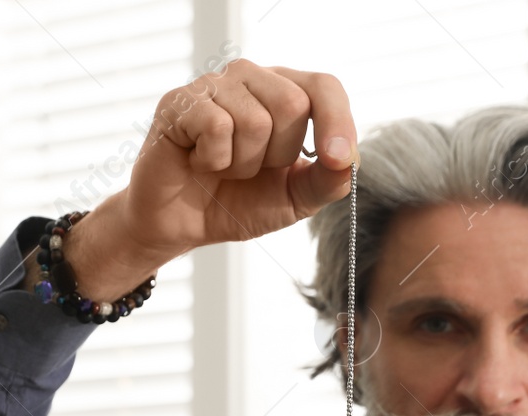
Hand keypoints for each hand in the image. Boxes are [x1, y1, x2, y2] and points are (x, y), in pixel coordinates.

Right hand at [60, 60, 357, 299]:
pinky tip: (199, 163)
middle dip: (277, 154)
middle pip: (293, 103)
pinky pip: (216, 126)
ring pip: (254, 119)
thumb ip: (329, 180)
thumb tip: (348, 159)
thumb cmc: (236, 203)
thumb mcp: (294, 198)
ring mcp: (213, 85)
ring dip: (241, 163)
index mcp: (284, 92)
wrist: (181, 225)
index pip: (324, 86)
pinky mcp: (180, 102)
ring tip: (223, 167)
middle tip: (250, 169)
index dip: (337, 121)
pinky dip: (213, 160)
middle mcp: (250, 78)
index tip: (338, 159)